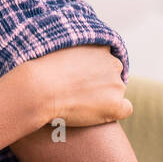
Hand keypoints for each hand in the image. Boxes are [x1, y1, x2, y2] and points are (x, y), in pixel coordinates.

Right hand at [17, 45, 132, 127]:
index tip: (78, 78)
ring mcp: (115, 85)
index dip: (92, 70)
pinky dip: (114, 112)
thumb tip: (65, 54)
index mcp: (99, 46)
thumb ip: (68, 51)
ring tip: (77, 104)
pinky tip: (97, 115)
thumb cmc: (37, 71)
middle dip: (99, 83)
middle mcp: (112, 63)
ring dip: (102, 97)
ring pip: (116, 93)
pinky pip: (125, 109)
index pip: (105, 58)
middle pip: (112, 75)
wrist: (37, 89)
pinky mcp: (115, 105)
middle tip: (75, 93)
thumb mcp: (53, 49)